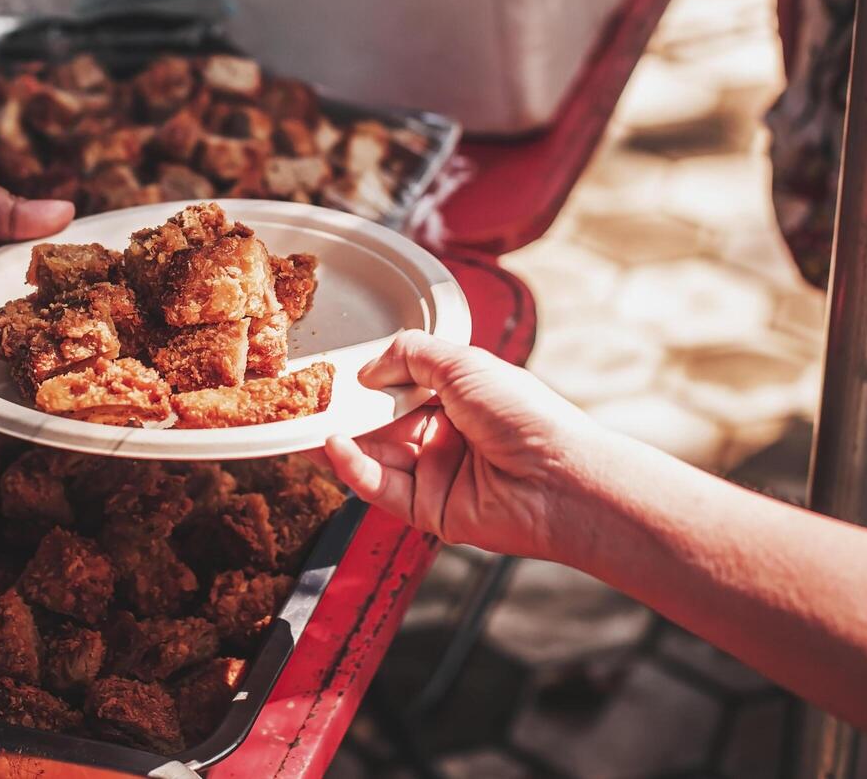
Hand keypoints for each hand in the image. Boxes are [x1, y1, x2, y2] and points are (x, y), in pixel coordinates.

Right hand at [319, 330, 606, 560]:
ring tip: (306, 423)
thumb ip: (410, 355)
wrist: (560, 478)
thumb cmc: (526, 415)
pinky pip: (381, 489)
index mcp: (458, 400)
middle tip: (306, 400)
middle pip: (380, 424)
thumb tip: (367, 369)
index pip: (399, 388)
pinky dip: (354, 468)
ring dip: (340, 440)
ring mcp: (435, 475)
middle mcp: (444, 437)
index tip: (333, 373)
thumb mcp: (465, 364)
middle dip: (344, 413)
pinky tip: (334, 447)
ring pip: (374, 456)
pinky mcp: (428, 510)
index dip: (368, 382)